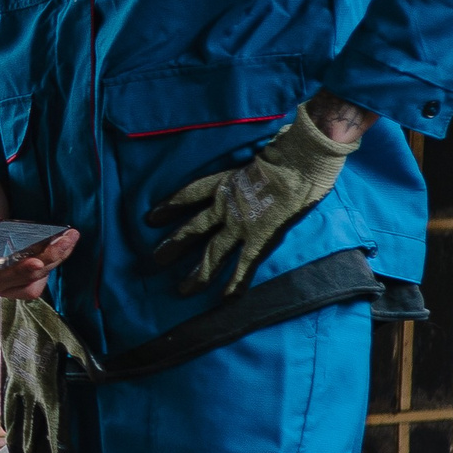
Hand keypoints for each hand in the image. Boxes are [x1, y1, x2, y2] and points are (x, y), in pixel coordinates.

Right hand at [0, 172, 77, 299]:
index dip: (16, 273)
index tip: (36, 261)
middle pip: (20, 281)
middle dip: (45, 262)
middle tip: (63, 243)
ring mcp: (7, 278)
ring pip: (34, 280)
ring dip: (55, 262)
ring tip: (69, 238)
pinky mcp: (22, 273)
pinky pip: (40, 278)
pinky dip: (55, 263)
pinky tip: (65, 244)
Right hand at [0, 297, 84, 452]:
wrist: (14, 305)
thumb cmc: (47, 318)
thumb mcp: (70, 335)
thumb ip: (86, 358)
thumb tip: (102, 378)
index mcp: (47, 384)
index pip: (54, 428)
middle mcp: (29, 391)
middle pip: (31, 437)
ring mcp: (15, 386)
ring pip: (13, 427)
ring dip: (19, 450)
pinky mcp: (8, 378)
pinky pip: (5, 407)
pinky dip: (8, 426)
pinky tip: (9, 434)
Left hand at [148, 100, 363, 297]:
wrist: (301, 161)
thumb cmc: (286, 154)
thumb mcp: (256, 159)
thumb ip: (248, 170)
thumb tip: (253, 170)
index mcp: (224, 183)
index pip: (189, 194)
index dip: (170, 206)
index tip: (151, 218)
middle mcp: (225, 205)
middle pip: (193, 228)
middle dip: (174, 245)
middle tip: (156, 261)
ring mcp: (241, 224)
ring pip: (213, 253)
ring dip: (198, 273)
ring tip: (181, 290)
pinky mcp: (260, 238)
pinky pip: (244, 265)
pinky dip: (235, 283)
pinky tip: (226, 299)